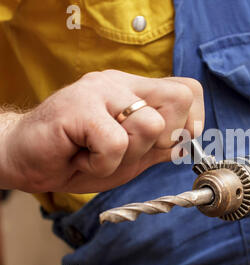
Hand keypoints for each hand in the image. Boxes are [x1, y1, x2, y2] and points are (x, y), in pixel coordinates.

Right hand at [0, 70, 203, 192]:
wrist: (25, 160)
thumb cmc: (79, 157)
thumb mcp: (132, 156)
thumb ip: (161, 146)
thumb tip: (192, 138)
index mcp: (137, 92)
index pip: (188, 90)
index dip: (191, 122)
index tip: (170, 145)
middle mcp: (122, 83)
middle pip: (179, 99)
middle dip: (163, 139)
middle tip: (129, 149)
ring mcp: (100, 90)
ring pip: (151, 125)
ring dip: (129, 155)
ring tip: (99, 154)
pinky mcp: (79, 105)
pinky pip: (116, 143)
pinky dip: (103, 164)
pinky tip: (83, 158)